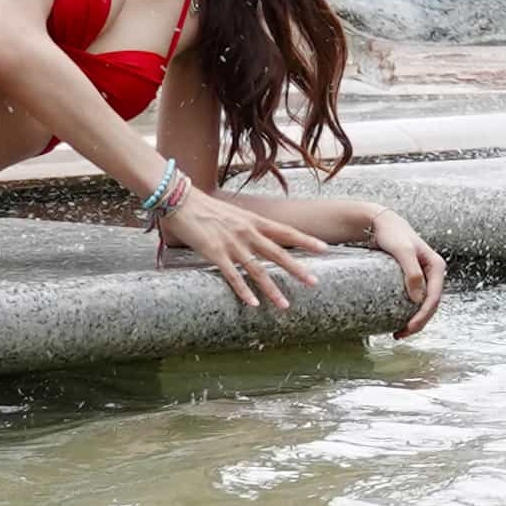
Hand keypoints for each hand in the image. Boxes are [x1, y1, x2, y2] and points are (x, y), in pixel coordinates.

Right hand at [161, 187, 328, 310]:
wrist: (181, 200)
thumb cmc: (205, 206)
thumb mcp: (234, 213)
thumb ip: (247, 225)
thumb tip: (257, 234)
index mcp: (253, 221)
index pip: (286, 231)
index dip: (305, 240)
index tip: (324, 248)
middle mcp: (247, 233)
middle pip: (278, 253)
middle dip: (297, 269)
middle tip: (314, 282)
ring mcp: (232, 245)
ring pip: (258, 271)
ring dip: (272, 289)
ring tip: (284, 304)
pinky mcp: (215, 254)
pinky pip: (233, 277)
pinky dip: (244, 291)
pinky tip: (253, 304)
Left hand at [358, 205, 448, 336]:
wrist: (380, 223)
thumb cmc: (392, 234)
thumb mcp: (402, 251)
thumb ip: (412, 273)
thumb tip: (418, 299)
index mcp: (436, 266)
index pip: (434, 297)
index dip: (424, 315)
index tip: (409, 328)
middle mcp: (432, 272)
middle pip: (431, 304)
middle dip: (419, 322)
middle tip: (400, 335)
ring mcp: (423, 276)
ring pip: (423, 303)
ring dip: (414, 320)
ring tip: (397, 333)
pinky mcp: (412, 278)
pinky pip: (414, 298)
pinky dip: (407, 311)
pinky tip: (395, 320)